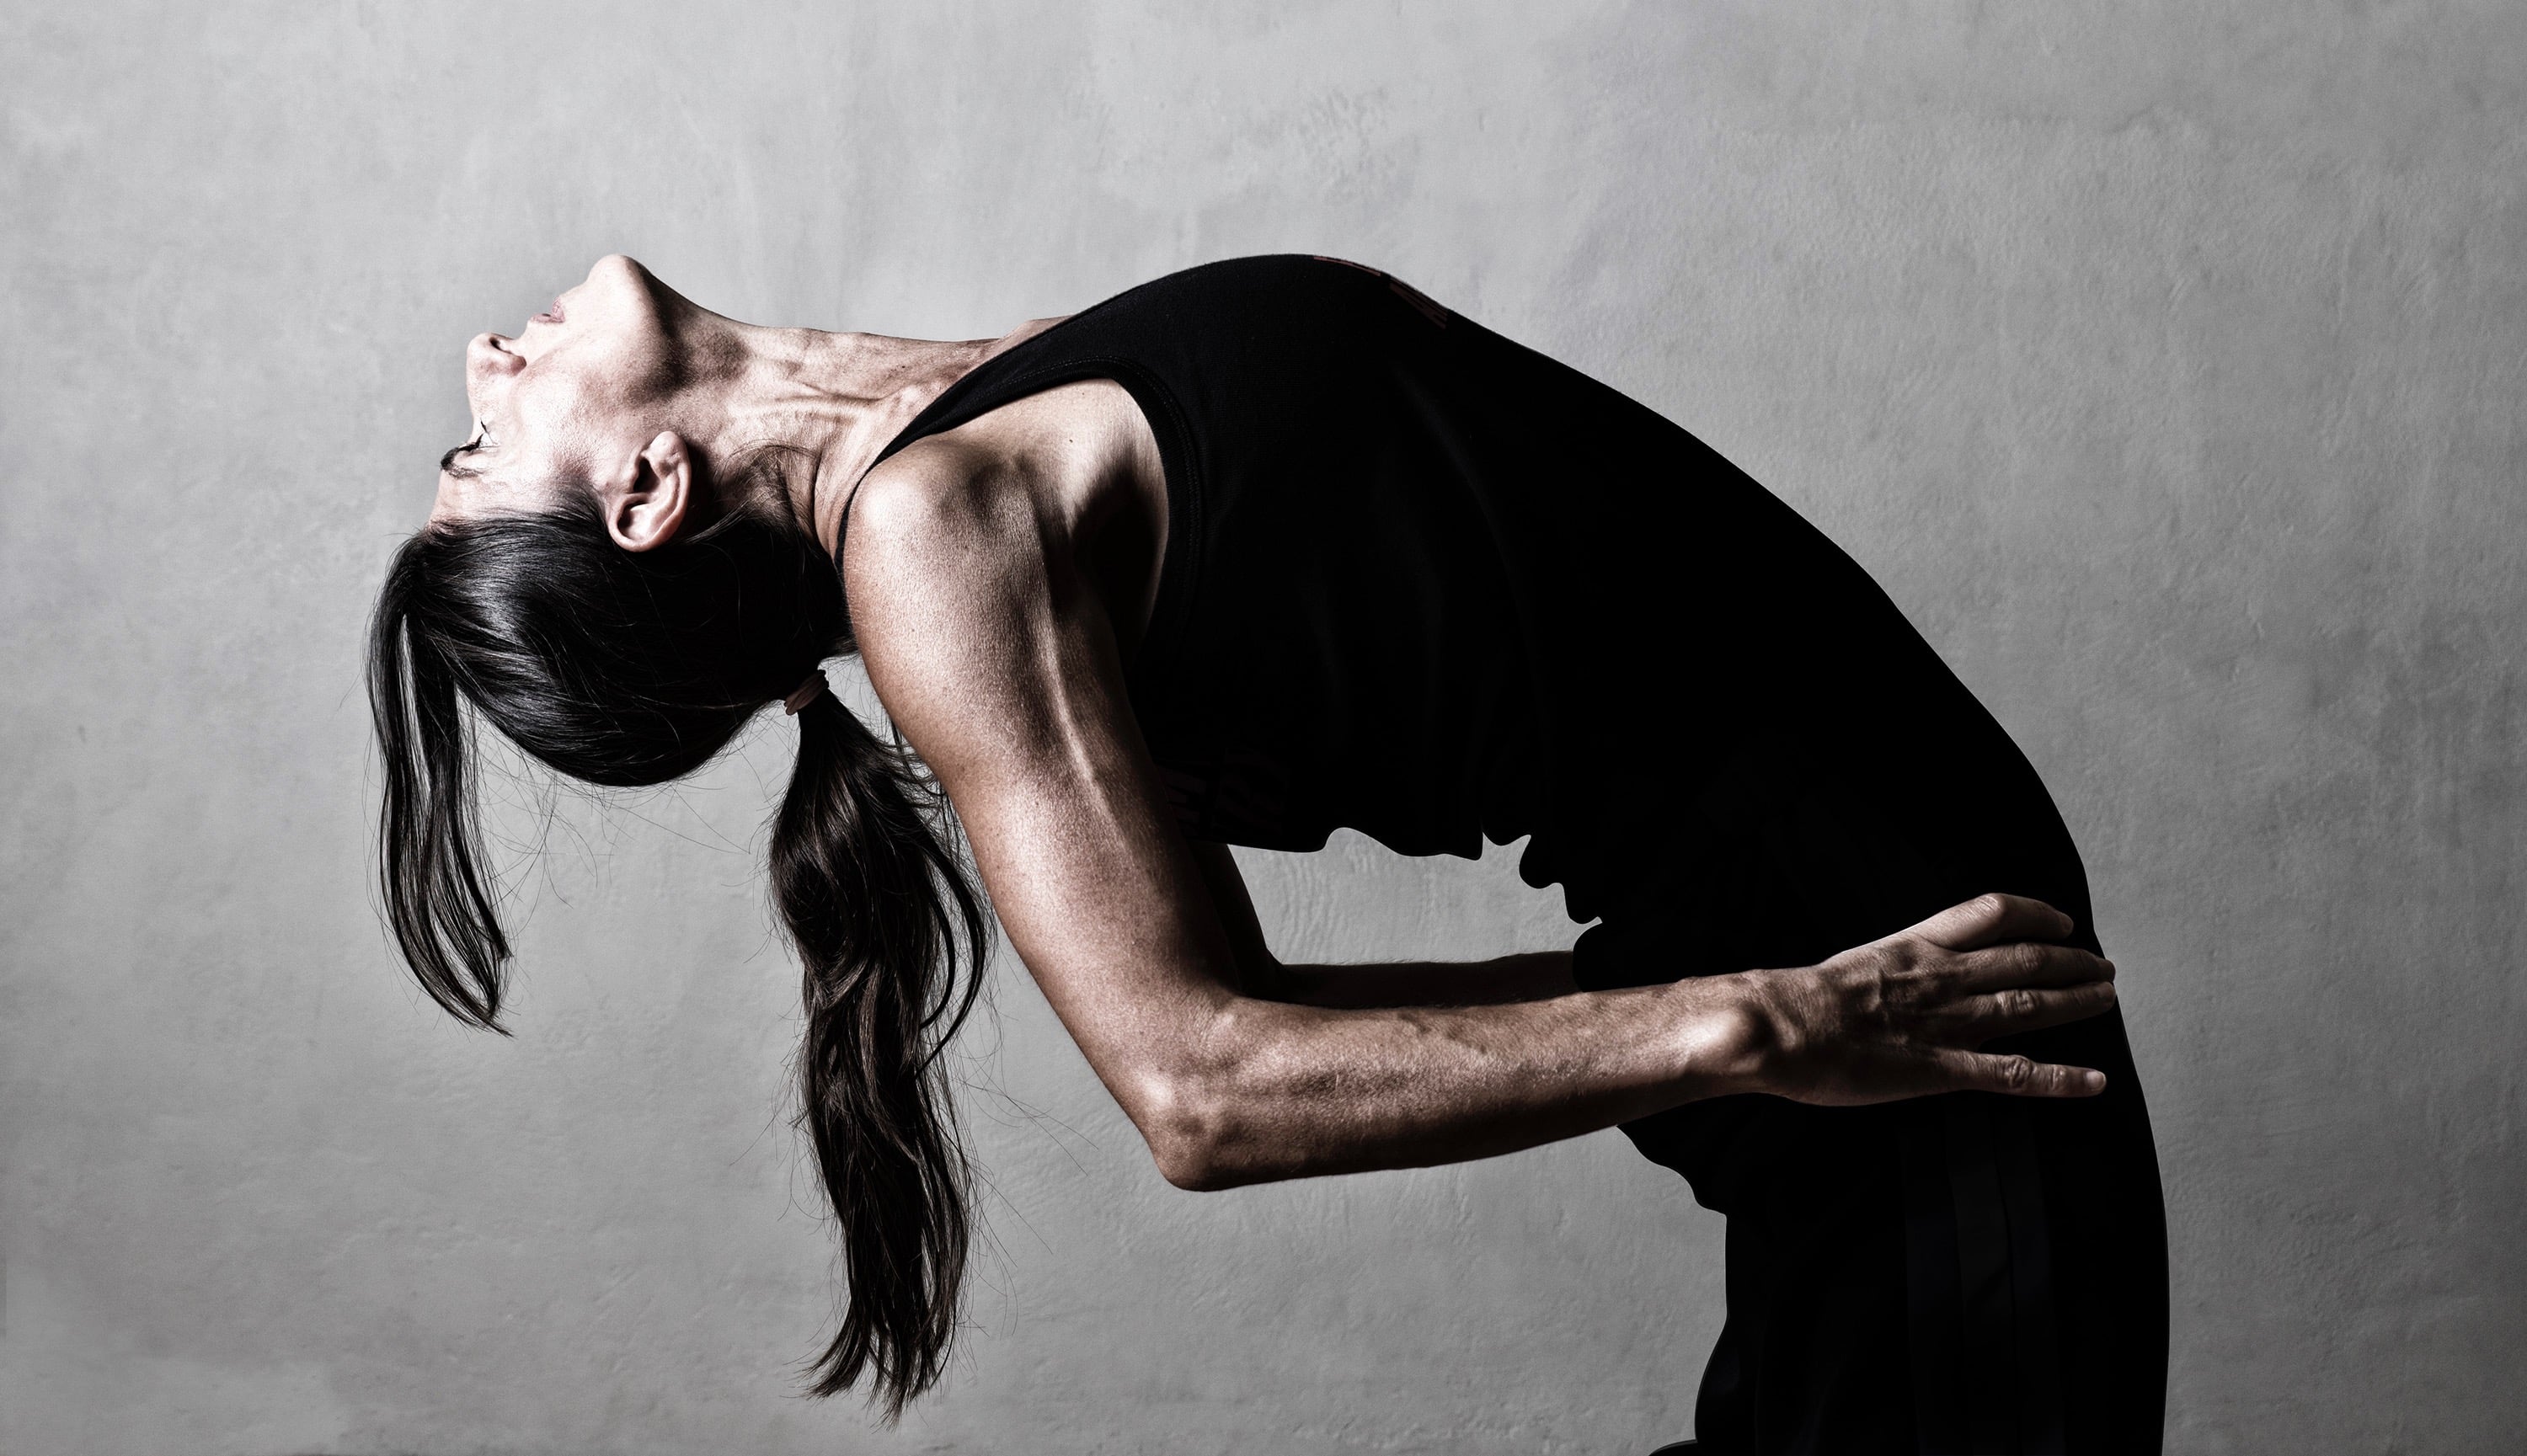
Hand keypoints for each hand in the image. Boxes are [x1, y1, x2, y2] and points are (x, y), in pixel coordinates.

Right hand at [1732, 893, 2116, 1104]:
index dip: (2035, 914)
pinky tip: (2093, 1081)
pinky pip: (2013, 1073)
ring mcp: (1947, 1023)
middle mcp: (1942, 977)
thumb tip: (1893, 975)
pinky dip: (2059, 1078)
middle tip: (2101, 966)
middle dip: (2070, 961)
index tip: (2061, 921)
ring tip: (2106, 998)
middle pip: (2024, 958)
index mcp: (1916, 946)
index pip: (1990, 913)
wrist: (1781, 1026)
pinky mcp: (1943, 1070)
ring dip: (2075, 1001)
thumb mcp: (1852, 965)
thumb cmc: (1800, 1000)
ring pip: (2029, 1004)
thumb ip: (1886, 968)